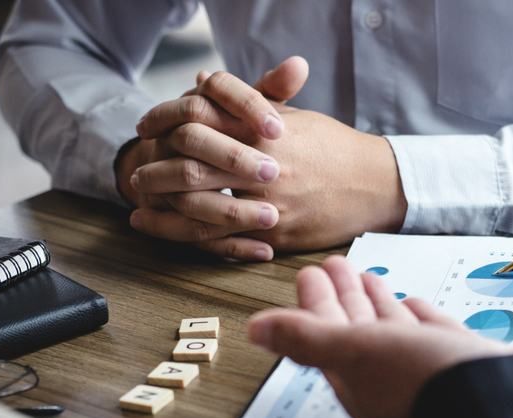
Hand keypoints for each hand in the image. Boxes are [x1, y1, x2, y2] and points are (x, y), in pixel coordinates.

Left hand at [131, 62, 407, 259]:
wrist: (375, 185)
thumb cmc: (334, 148)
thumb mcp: (292, 116)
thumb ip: (245, 102)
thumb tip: (201, 82)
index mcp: (265, 130)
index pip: (203, 118)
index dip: (168, 121)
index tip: (147, 126)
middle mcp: (264, 165)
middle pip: (195, 163)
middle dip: (159, 168)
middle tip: (137, 172)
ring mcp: (270, 202)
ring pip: (205, 206)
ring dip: (166, 206)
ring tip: (142, 203)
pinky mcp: (278, 233)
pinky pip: (226, 240)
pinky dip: (191, 236)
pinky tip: (169, 232)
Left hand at [247, 256, 509, 417]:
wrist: (508, 403)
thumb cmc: (428, 382)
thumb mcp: (355, 352)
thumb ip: (306, 339)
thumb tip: (253, 330)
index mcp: (358, 381)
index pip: (326, 335)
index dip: (316, 303)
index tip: (309, 274)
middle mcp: (390, 380)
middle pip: (356, 330)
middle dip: (343, 297)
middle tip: (333, 266)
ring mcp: (428, 372)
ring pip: (392, 330)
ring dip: (376, 303)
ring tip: (367, 275)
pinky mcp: (462, 364)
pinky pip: (431, 335)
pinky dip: (419, 317)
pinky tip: (415, 303)